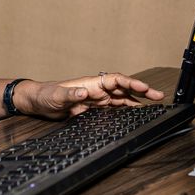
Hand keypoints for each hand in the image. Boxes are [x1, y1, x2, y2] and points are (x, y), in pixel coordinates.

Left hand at [20, 72, 165, 119]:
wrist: (36, 102)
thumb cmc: (44, 95)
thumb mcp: (56, 95)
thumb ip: (70, 94)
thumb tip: (84, 92)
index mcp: (90, 83)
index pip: (115, 80)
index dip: (131, 83)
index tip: (144, 88)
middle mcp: (96, 90)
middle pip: (123, 88)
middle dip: (141, 91)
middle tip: (158, 96)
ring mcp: (95, 99)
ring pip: (121, 98)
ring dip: (137, 101)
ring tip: (154, 105)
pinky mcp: (92, 109)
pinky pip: (113, 108)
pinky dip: (126, 110)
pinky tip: (135, 114)